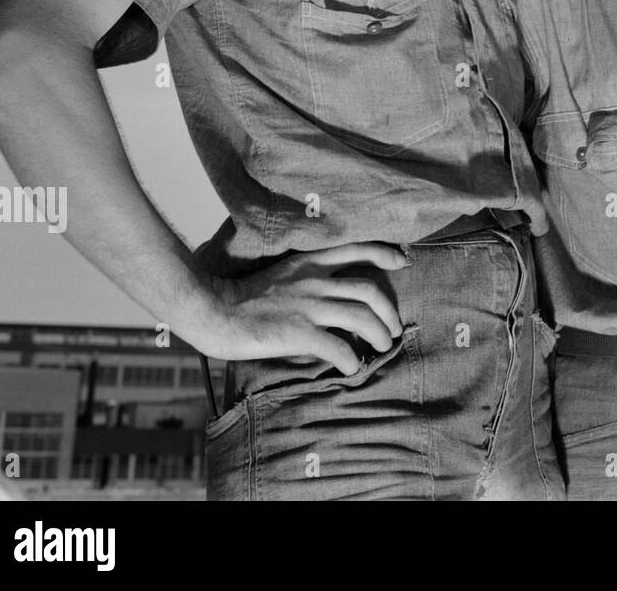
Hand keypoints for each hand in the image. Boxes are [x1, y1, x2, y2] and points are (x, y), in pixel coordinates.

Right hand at [199, 242, 408, 374]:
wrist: (212, 309)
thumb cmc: (243, 298)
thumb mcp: (283, 275)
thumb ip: (309, 280)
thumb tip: (335, 297)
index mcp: (310, 262)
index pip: (357, 249)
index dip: (385, 254)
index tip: (404, 261)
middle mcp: (314, 280)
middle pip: (370, 290)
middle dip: (388, 311)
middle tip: (392, 329)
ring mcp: (308, 306)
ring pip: (361, 317)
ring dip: (379, 334)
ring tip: (382, 347)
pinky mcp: (298, 332)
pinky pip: (338, 347)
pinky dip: (352, 359)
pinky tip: (352, 367)